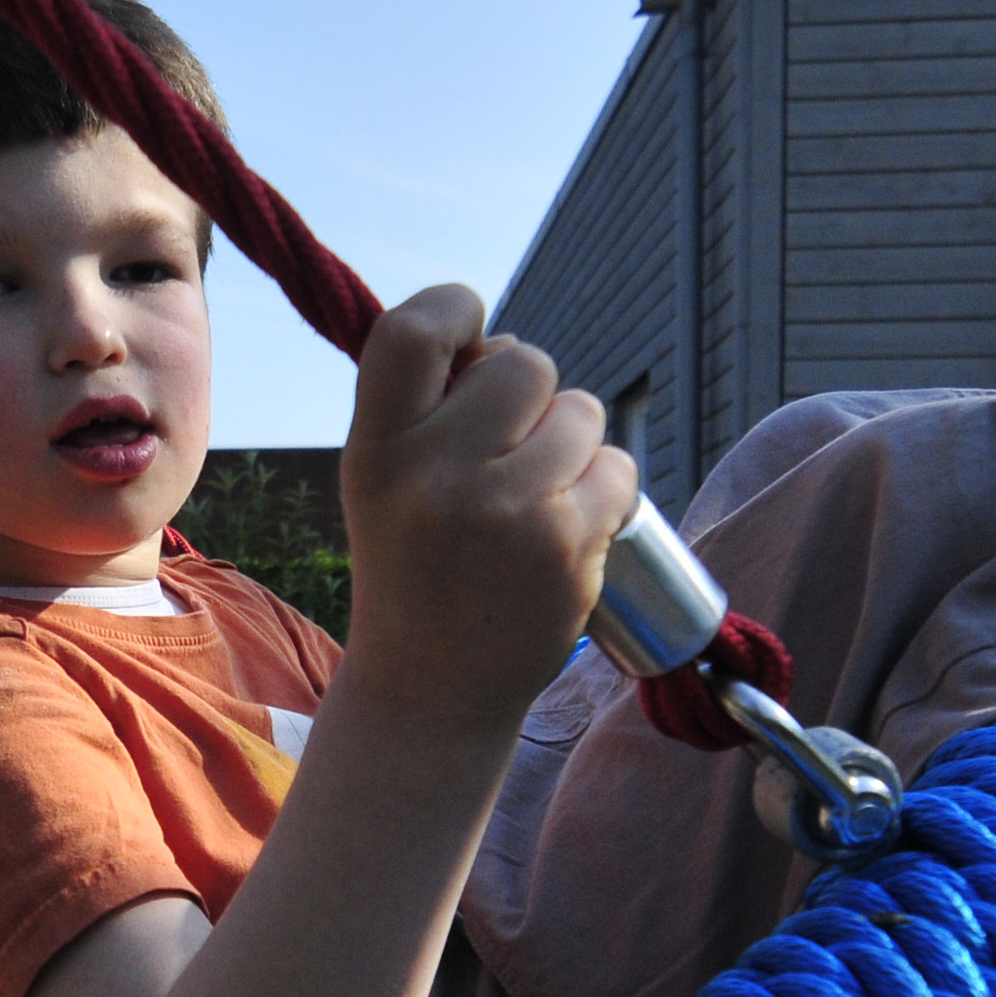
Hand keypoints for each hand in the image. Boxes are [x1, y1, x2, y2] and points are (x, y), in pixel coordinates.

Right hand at [337, 285, 634, 730]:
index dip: (454, 308)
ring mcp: (507, 511)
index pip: (412, 331)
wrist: (433, 688)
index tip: (470, 335)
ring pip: (580, 411)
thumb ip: (425, 406)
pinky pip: (619, 467)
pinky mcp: (569, 545)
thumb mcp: (383, 481)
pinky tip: (568, 528)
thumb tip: (496, 337)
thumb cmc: (414, 565)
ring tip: (534, 497)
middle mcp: (436, 476)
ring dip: (572, 443)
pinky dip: (606, 490)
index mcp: (376, 450)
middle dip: (529, 394)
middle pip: (523, 362)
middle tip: (507, 447)